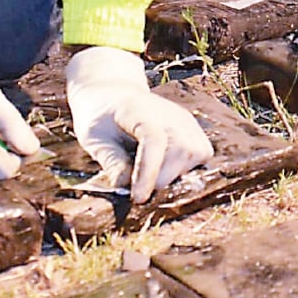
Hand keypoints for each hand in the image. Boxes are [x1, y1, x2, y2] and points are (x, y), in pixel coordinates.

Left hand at [65, 46, 213, 202]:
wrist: (113, 99)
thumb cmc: (101, 120)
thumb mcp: (94, 140)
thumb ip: (111, 162)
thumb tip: (125, 187)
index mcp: (138, 109)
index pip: (154, 140)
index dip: (148, 172)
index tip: (137, 198)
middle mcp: (169, 112)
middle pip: (182, 149)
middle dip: (162, 178)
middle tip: (139, 190)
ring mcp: (185, 119)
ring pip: (196, 153)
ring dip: (175, 174)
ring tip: (150, 177)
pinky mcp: (194, 129)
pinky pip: (203, 154)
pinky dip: (187, 168)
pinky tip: (165, 170)